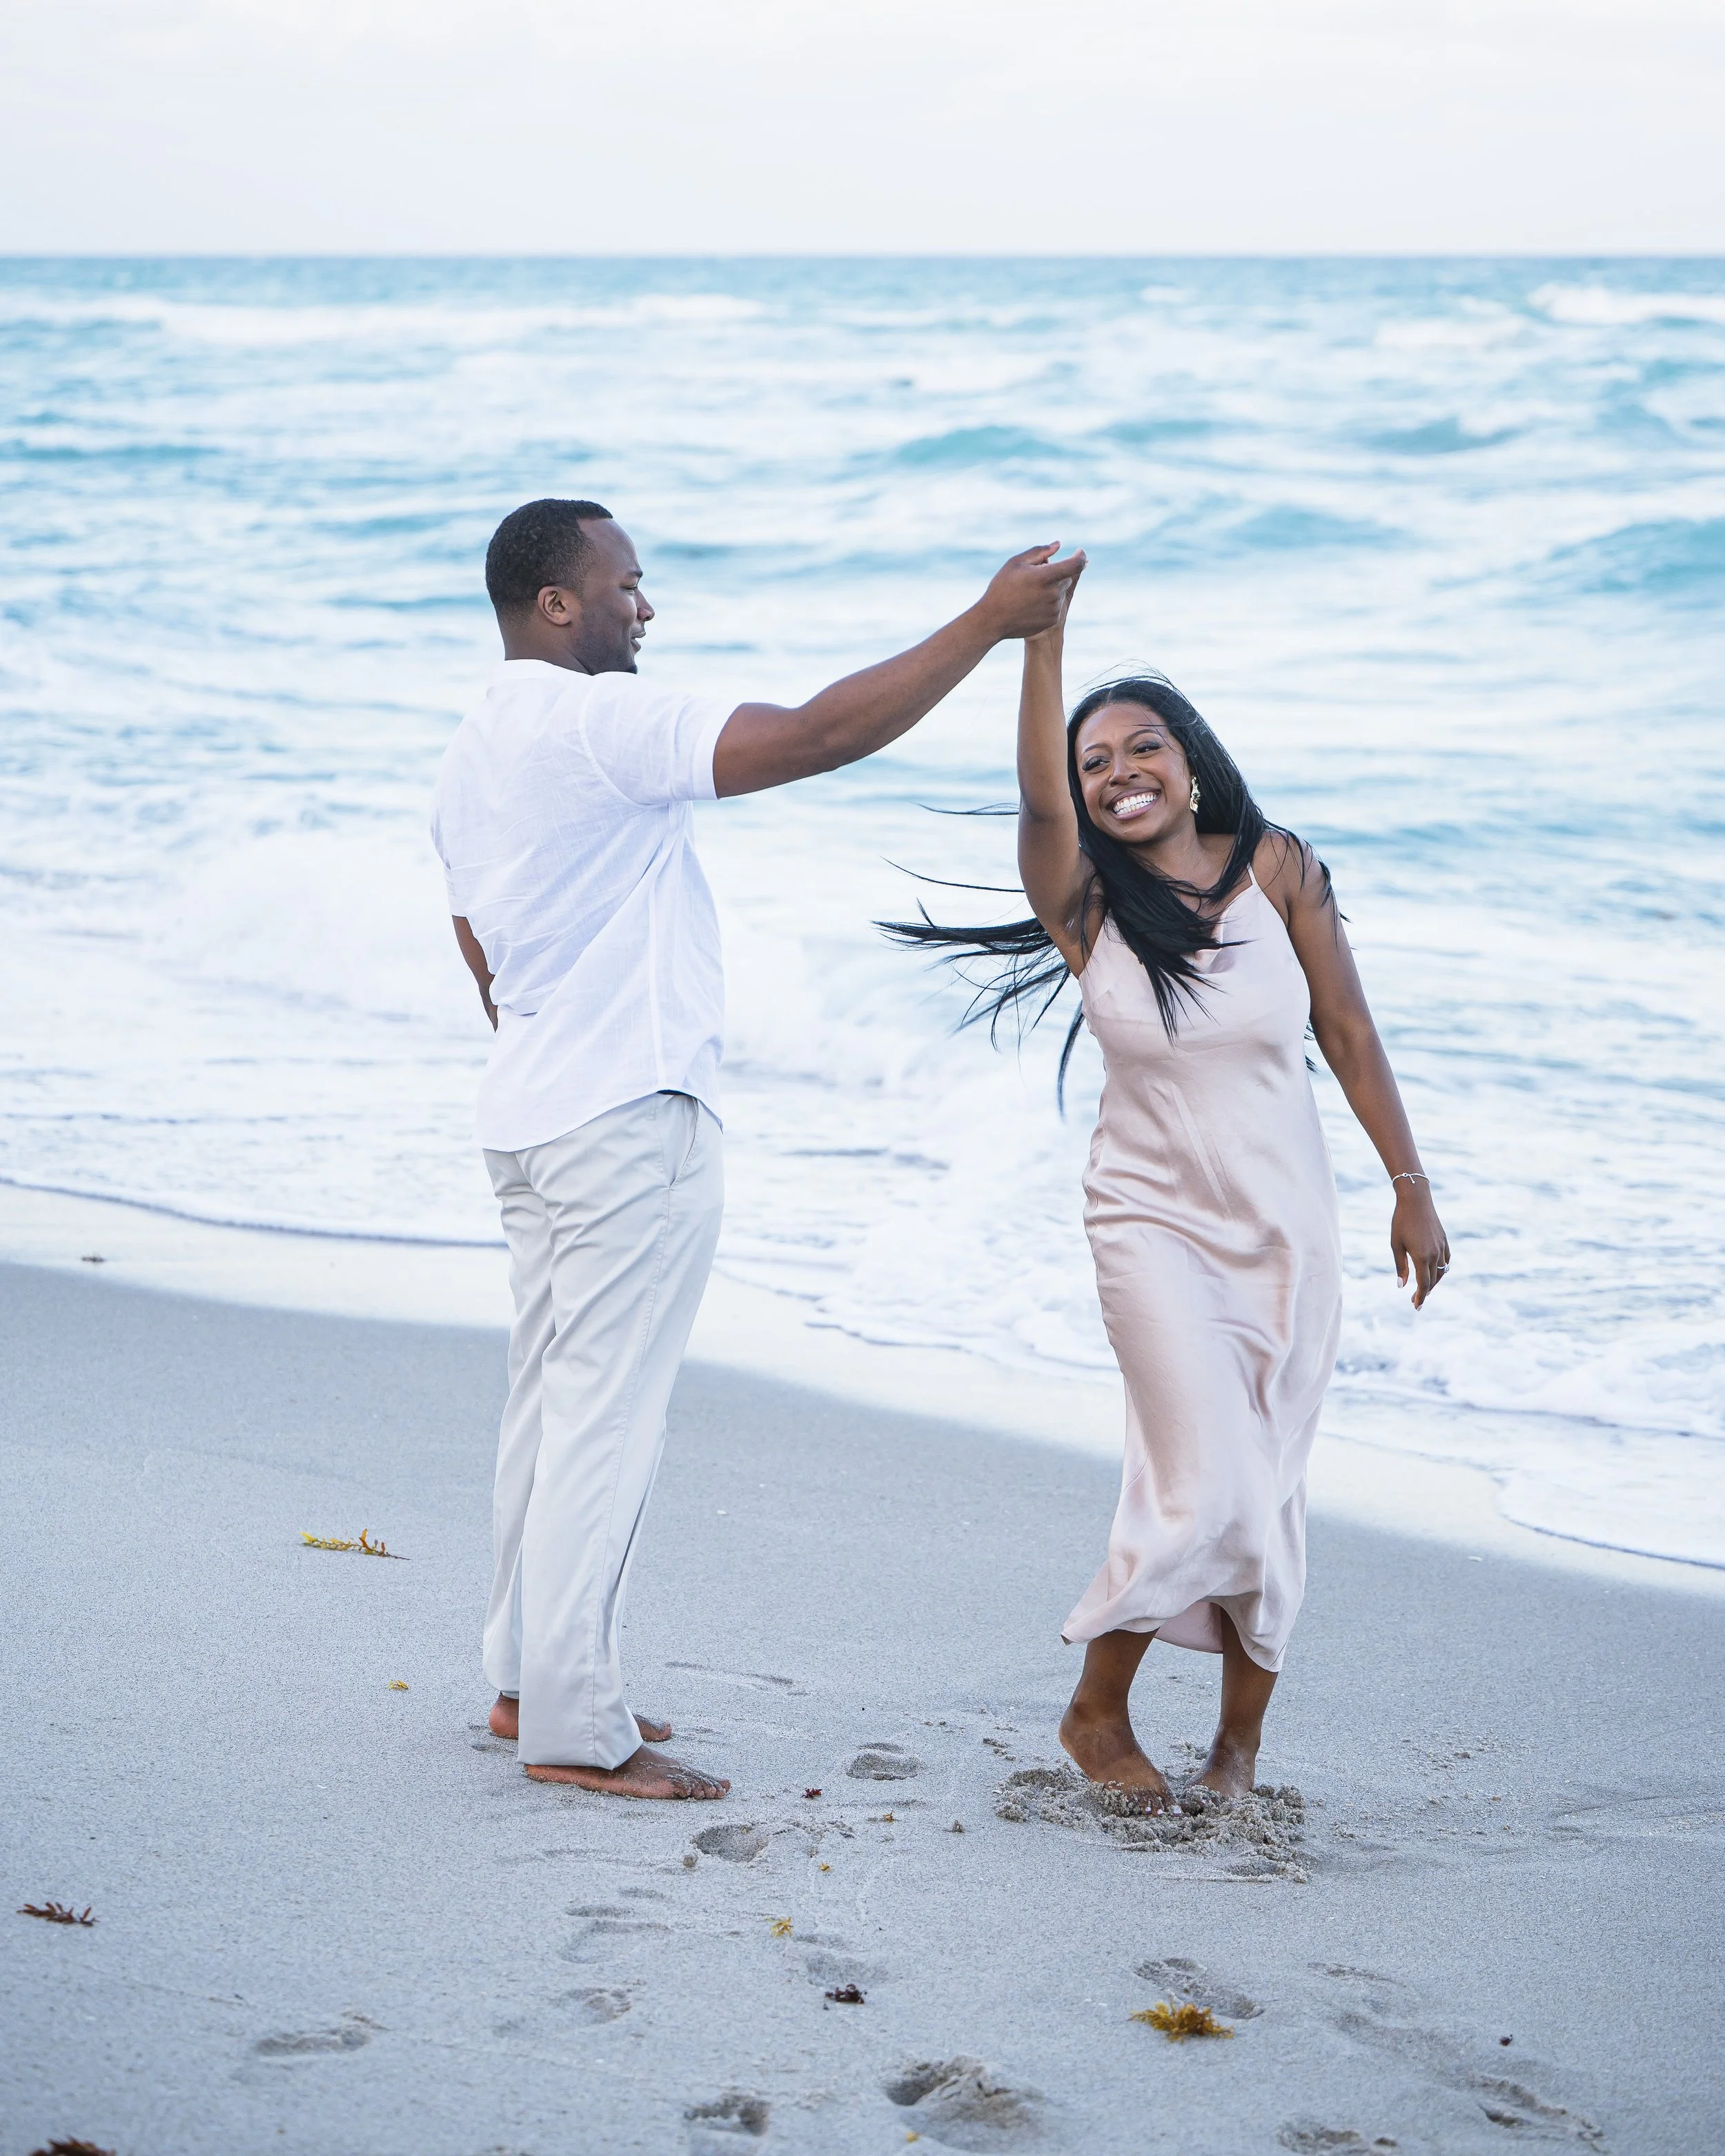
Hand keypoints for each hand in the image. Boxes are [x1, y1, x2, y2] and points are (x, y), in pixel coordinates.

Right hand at [976, 543, 1086, 641]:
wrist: (993, 619)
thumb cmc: (1002, 587)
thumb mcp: (1016, 563)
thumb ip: (1039, 551)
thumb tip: (1058, 545)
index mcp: (1046, 577)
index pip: (1075, 564)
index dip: (1080, 556)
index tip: (1079, 552)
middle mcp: (1053, 594)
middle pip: (1066, 577)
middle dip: (1055, 572)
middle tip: (1034, 575)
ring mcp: (1054, 609)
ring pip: (1061, 591)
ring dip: (1051, 587)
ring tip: (1029, 592)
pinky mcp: (1052, 620)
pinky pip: (1056, 605)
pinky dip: (1048, 601)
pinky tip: (1030, 603)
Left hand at [1392, 1184, 1449, 1308]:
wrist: (1416, 1201)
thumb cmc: (1401, 1222)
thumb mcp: (1396, 1245)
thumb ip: (1400, 1267)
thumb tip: (1401, 1286)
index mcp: (1422, 1257)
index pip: (1423, 1284)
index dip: (1420, 1297)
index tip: (1416, 1306)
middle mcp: (1435, 1254)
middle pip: (1433, 1280)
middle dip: (1425, 1292)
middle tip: (1416, 1300)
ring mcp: (1442, 1247)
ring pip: (1441, 1272)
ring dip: (1434, 1282)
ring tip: (1424, 1288)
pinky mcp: (1444, 1241)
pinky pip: (1446, 1261)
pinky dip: (1442, 1270)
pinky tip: (1435, 1272)